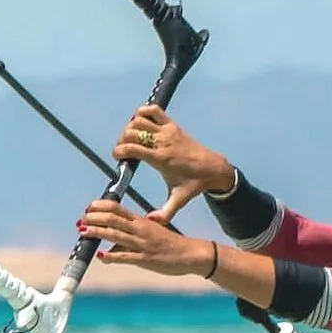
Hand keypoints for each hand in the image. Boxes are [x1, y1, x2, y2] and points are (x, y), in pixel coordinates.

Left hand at [78, 200, 214, 275]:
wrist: (191, 254)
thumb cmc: (170, 244)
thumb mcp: (151, 234)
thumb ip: (131, 236)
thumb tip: (111, 246)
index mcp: (141, 221)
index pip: (117, 207)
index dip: (100, 206)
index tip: (88, 208)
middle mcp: (140, 229)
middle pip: (113, 218)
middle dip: (94, 218)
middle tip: (81, 219)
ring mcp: (142, 244)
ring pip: (115, 235)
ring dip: (97, 232)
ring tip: (83, 231)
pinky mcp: (145, 259)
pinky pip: (125, 257)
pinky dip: (111, 256)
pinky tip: (100, 256)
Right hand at [113, 106, 233, 222]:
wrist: (213, 169)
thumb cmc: (193, 185)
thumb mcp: (178, 200)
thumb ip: (165, 213)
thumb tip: (151, 221)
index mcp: (161, 159)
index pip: (133, 148)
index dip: (119, 151)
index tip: (117, 158)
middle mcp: (163, 142)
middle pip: (132, 131)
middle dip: (122, 139)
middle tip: (123, 149)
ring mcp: (168, 131)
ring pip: (140, 119)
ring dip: (130, 127)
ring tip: (130, 139)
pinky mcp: (173, 125)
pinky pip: (155, 111)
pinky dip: (143, 112)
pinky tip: (140, 123)